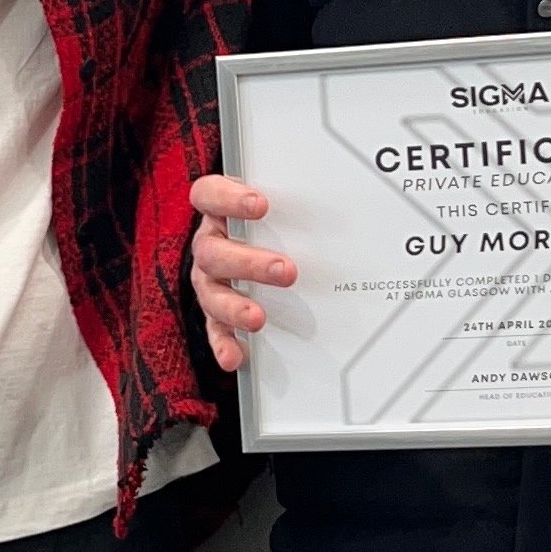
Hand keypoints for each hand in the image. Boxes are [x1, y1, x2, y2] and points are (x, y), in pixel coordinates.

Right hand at [190, 173, 295, 373]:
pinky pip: (215, 331)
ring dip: (235, 306)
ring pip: (210, 293)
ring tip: (258, 318)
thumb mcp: (278, 206)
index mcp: (218, 212)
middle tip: (286, 271)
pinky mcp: (215, 313)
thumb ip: (295, 201)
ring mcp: (209, 281)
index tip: (261, 205)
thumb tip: (343, 196)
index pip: (208, 195)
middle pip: (212, 251)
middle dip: (248, 263)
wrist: (256, 246)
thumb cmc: (271, 223)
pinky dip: (224, 344)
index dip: (228, 199)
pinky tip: (236, 356)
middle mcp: (209, 245)